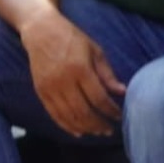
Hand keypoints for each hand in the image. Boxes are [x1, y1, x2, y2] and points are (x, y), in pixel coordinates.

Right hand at [25, 13, 127, 136]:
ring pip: (69, 117)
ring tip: (97, 132)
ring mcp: (50, 88)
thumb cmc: (71, 38)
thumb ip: (107, 73)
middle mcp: (63, 81)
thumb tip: (122, 92)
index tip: (119, 116)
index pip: (99, 98)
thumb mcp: (94, 50)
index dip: (111, 110)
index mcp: (80, 68)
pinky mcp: (40, 92)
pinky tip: (78, 132)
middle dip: (99, 124)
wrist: (40, 30)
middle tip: (109, 130)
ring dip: (85, 128)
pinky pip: (54, 115)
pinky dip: (67, 126)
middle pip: (84, 112)